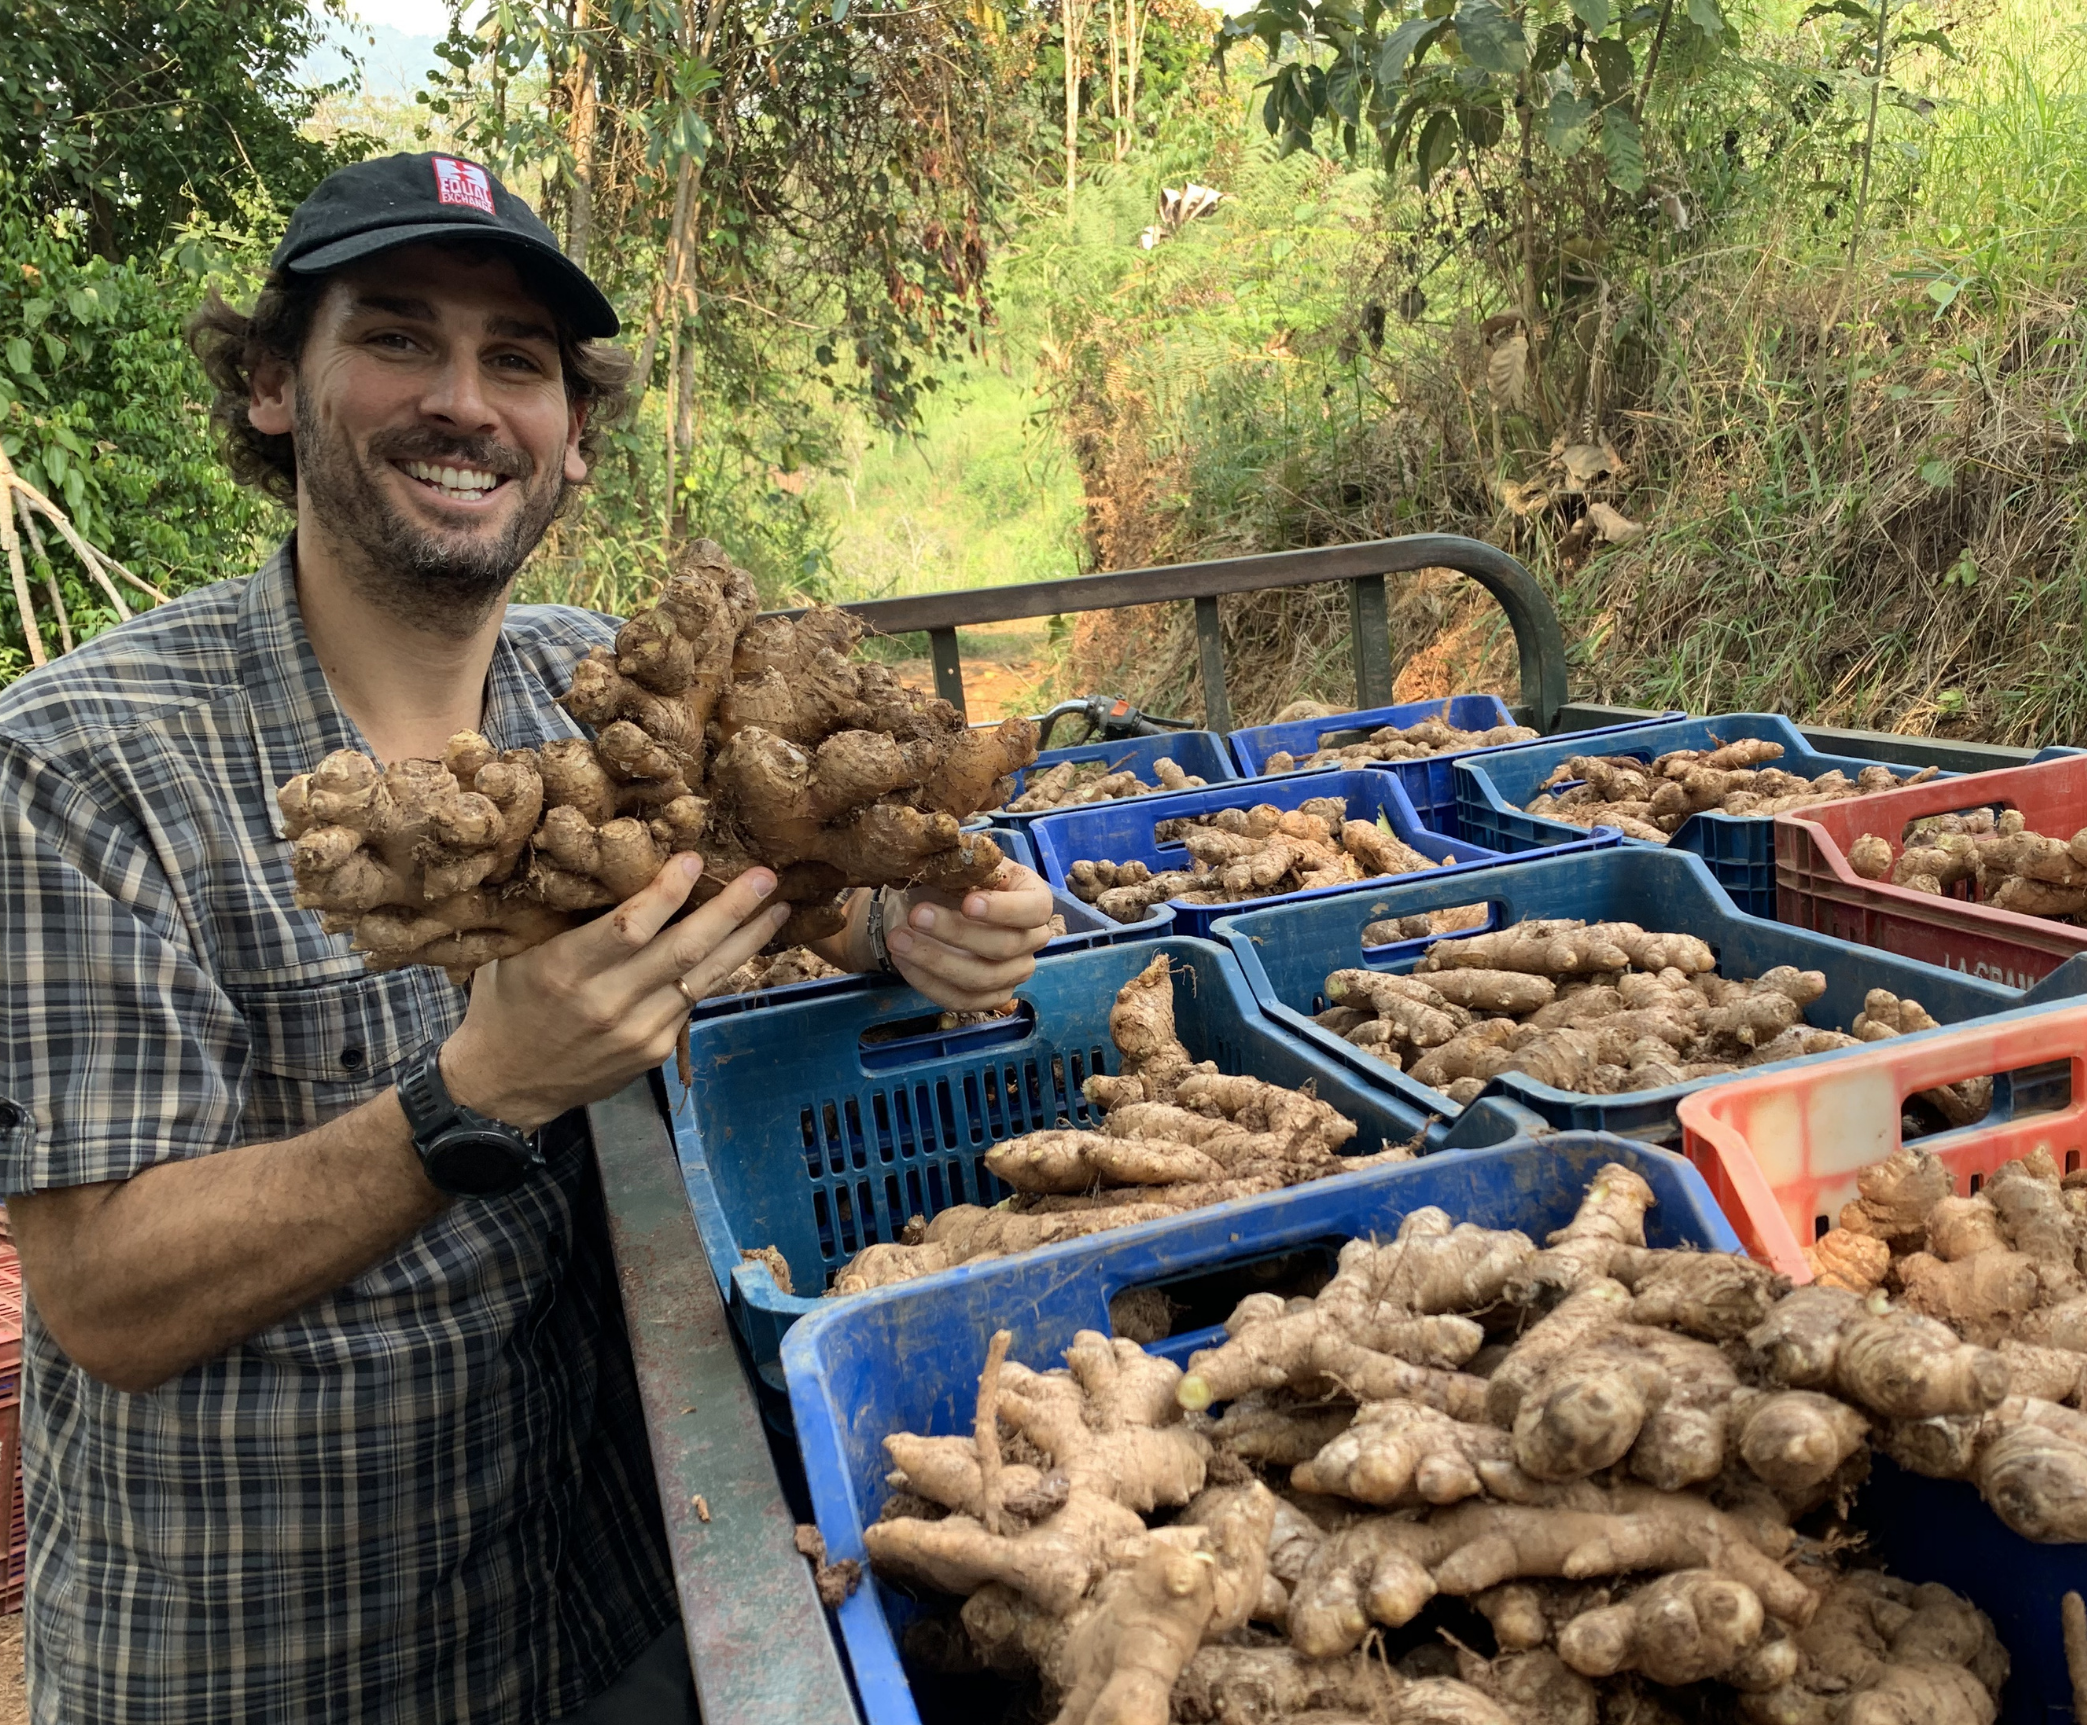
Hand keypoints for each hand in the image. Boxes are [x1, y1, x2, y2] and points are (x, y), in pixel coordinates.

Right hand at [442, 855, 792, 1129]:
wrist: (504, 1083)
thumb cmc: (508, 1001)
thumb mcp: (519, 950)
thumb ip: (567, 915)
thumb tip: (617, 860)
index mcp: (566, 968)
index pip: (631, 926)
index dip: (669, 891)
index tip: (696, 859)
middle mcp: (607, 1002)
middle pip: (684, 949)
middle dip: (732, 910)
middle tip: (766, 877)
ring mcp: (636, 1031)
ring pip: (704, 978)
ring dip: (746, 941)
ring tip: (777, 909)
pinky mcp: (653, 1050)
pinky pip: (694, 1002)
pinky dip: (721, 972)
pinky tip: (743, 947)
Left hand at [887, 862, 1055, 1011]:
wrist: (931, 906)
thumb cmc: (954, 880)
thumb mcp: (962, 864)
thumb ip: (966, 865)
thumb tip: (963, 861)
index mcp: (1034, 900)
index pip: (1034, 910)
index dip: (1004, 910)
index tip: (967, 903)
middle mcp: (1032, 940)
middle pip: (1005, 947)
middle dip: (956, 932)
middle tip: (916, 915)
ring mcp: (1014, 973)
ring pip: (982, 979)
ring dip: (935, 960)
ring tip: (898, 939)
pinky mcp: (990, 997)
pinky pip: (962, 1001)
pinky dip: (928, 982)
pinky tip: (903, 961)